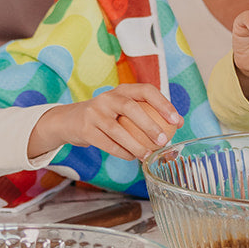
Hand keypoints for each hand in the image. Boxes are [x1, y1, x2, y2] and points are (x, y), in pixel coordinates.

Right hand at [28, 86, 181, 162]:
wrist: (70, 121)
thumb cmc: (107, 116)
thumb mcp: (123, 108)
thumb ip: (146, 113)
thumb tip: (178, 124)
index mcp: (122, 89)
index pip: (146, 90)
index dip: (163, 104)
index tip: (176, 120)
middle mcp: (107, 97)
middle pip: (131, 107)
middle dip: (149, 125)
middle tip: (163, 140)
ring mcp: (94, 112)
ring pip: (118, 130)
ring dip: (136, 145)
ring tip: (149, 155)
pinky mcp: (85, 129)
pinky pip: (107, 144)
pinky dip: (122, 152)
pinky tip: (133, 158)